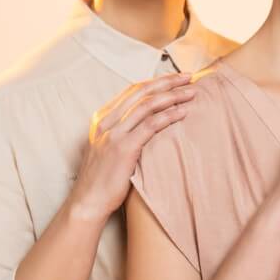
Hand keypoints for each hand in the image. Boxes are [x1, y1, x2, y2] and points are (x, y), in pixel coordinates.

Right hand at [68, 72, 195, 222]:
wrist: (87, 202)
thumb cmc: (102, 179)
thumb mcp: (108, 148)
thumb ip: (122, 131)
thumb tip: (148, 122)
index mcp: (102, 119)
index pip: (132, 91)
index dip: (156, 81)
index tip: (176, 78)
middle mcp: (106, 122)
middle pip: (141, 92)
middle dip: (167, 81)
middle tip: (189, 77)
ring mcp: (114, 134)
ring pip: (147, 105)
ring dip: (173, 96)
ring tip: (192, 92)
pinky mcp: (123, 148)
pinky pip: (151, 125)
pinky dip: (169, 115)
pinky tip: (184, 112)